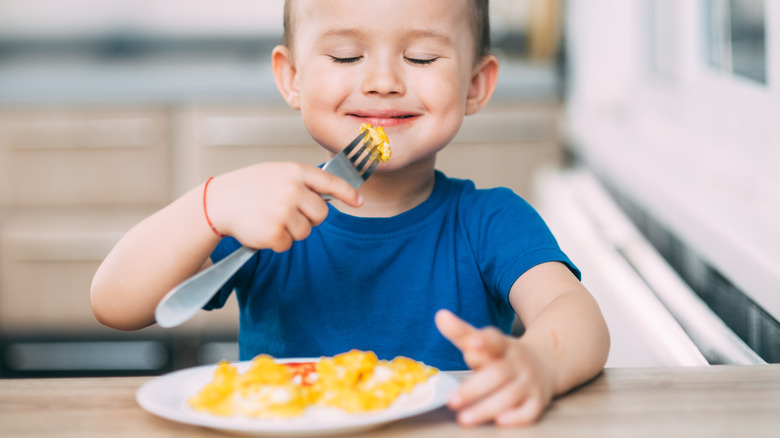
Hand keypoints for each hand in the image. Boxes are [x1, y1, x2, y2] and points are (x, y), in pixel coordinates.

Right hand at [206, 162, 362, 251]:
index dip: (348, 193)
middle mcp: (292, 190)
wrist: (217, 202)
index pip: (330, 182)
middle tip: (286, 213)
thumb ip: (302, 182)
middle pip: (321, 215)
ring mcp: (283, 211)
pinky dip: (276, 242)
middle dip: (309, 219)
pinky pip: (288, 244)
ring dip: (290, 231)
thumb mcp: (277, 173)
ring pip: (305, 232)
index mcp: (294, 172)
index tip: (358, 201)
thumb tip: (330, 198)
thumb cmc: (249, 187)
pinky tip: (262, 228)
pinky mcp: (274, 232)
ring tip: (269, 217)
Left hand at [435, 309, 554, 426]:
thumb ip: (462, 332)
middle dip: (474, 388)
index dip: (483, 342)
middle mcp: (518, 362)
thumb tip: (440, 315)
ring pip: (510, 394)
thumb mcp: (486, 342)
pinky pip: (530, 411)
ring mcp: (530, 382)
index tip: (470, 345)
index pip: (495, 340)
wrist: (546, 365)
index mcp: (504, 345)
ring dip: (487, 408)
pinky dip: (516, 417)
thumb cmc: (503, 356)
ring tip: (464, 418)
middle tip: (452, 401)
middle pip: (498, 373)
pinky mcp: (538, 401)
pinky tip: (500, 421)